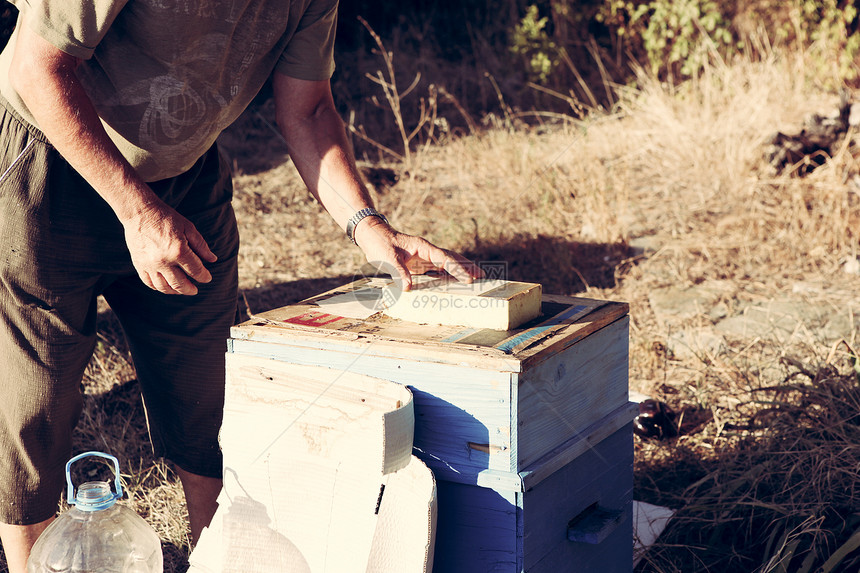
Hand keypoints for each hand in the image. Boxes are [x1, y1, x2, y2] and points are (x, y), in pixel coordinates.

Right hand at [121, 200, 216, 294]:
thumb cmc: (167, 218)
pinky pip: (149, 283)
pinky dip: (159, 288)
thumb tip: (213, 260)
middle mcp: (164, 261)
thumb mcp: (188, 228)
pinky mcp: (139, 264)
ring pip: (164, 287)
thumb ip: (201, 245)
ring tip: (182, 289)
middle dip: (190, 289)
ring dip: (176, 291)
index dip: (204, 277)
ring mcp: (150, 265)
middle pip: (180, 284)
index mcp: (179, 251)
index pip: (196, 271)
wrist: (140, 212)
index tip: (207, 278)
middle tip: (195, 289)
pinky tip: (166, 286)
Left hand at [353, 217, 483, 290]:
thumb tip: (409, 288)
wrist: (373, 235)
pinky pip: (437, 269)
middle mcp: (427, 251)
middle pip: (451, 259)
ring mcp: (424, 257)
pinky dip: (447, 275)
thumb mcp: (388, 259)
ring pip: (447, 264)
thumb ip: (400, 273)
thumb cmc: (380, 243)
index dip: (457, 269)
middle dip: (466, 267)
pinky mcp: (419, 263)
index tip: (468, 278)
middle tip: (481, 275)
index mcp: (423, 247)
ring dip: (460, 271)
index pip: (444, 259)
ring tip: (474, 278)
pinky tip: (454, 282)